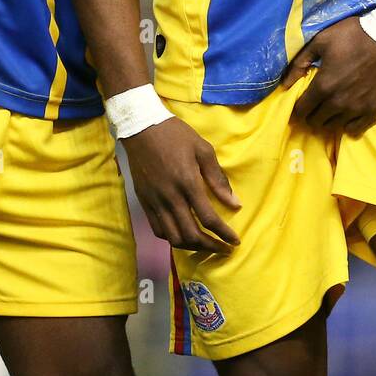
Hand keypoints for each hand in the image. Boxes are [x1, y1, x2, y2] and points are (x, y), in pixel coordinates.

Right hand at [123, 117, 241, 253]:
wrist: (141, 128)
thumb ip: (218, 178)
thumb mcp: (203, 149)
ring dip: (192, 246)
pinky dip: (172, 238)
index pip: (208, 219)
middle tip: (223, 248)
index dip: (224, 234)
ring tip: (205, 244)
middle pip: (191, 234)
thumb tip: (235, 204)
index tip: (235, 241)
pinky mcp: (144, 202)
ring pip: (173, 237)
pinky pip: (158, 230)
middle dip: (210, 246)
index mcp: (187, 182)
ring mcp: (155, 201)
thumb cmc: (176, 135)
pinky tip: (183, 235)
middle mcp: (170, 197)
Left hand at [283, 16, 375, 136]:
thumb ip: (300, 62)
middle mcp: (338, 102)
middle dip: (311, 114)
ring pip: (333, 127)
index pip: (302, 109)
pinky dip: (347, 125)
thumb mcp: (320, 41)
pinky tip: (346, 115)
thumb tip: (284, 83)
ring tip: (329, 109)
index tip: (298, 104)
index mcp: (323, 85)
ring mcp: (357, 109)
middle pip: (315, 121)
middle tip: (314, 105)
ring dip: (328, 119)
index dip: (297, 108)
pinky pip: (354, 130)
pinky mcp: (373, 111)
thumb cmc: (352, 36)